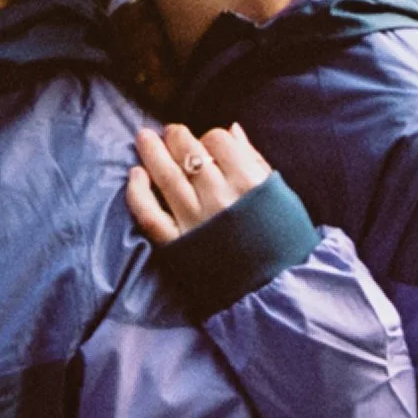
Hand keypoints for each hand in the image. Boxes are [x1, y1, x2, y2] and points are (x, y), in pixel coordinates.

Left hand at [126, 121, 269, 244]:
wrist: (274, 288)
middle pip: (189, 152)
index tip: (207, 144)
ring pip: (166, 175)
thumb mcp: (277, 193)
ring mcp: (194, 220)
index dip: (209, 137)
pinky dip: (138, 192)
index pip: (218, 140)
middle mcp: (219, 197)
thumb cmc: (281, 238)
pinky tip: (135, 175)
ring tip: (143, 138)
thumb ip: (254, 159)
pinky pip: (149, 213)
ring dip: (152, 152)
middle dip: (177, 136)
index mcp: (248, 181)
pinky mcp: (176, 243)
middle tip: (170, 132)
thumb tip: (231, 129)